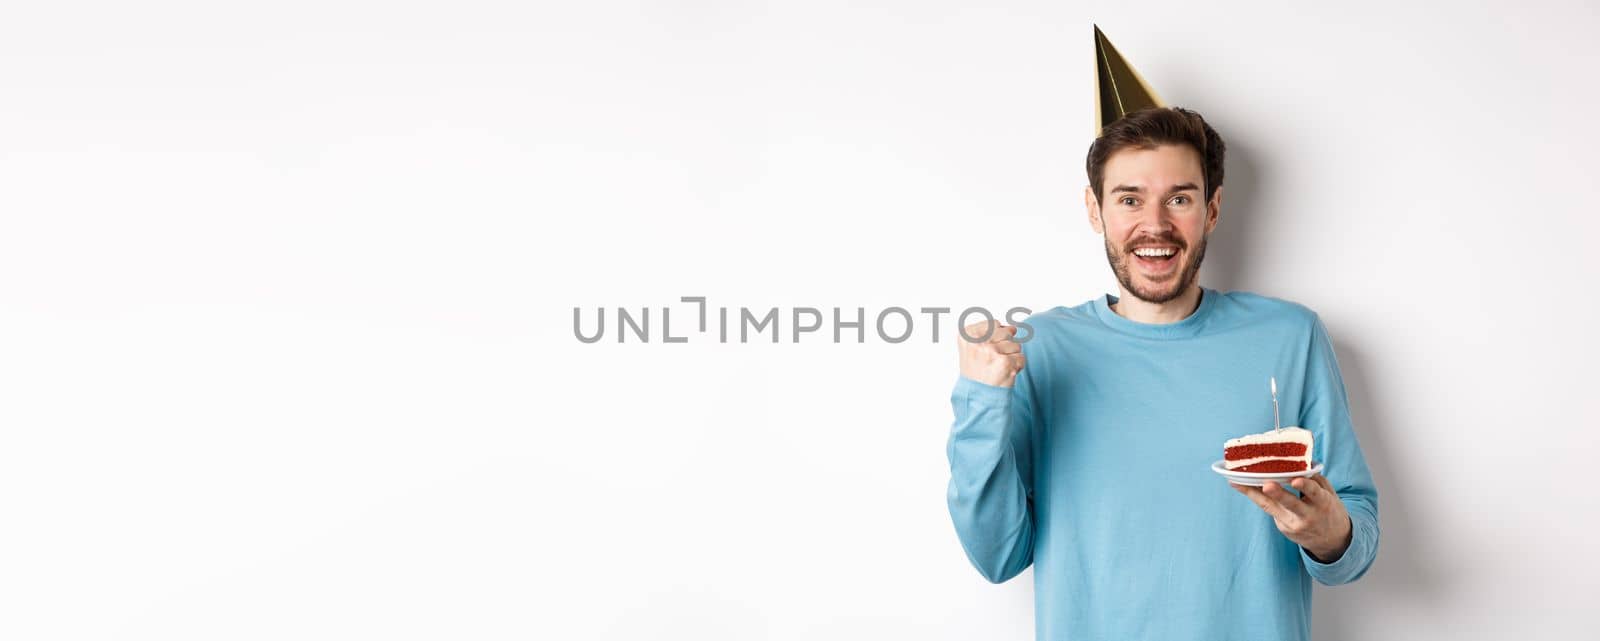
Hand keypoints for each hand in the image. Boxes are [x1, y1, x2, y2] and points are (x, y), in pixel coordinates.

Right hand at [957, 321, 1024, 386]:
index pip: (995, 324)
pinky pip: (1021, 358)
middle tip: (992, 361)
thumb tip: (1013, 327)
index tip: (985, 352)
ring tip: (997, 368)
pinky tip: (1004, 374)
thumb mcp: (973, 347)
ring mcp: (991, 351)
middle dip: (1005, 346)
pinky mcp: (1004, 362)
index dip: (995, 338)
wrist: (977, 397)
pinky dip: (1017, 367)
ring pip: (1016, 345)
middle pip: (1007, 332)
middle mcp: (977, 341)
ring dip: (1011, 357)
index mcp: (967, 334)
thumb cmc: (977, 371)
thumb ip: (990, 332)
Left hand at [1231, 474, 1352, 562]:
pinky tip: (1244, 486)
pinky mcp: (1283, 528)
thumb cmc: (1329, 511)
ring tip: (1237, 482)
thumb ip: (1316, 480)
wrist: (1332, 542)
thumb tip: (1299, 464)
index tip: (1296, 480)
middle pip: (1290, 504)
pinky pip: (1270, 509)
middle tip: (1266, 485)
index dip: (1305, 487)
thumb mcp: (1330, 495)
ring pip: (1270, 507)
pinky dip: (1258, 497)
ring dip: (1252, 494)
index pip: (1314, 493)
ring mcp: (1293, 524)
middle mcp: (1307, 516)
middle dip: (1277, 494)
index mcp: (1322, 504)